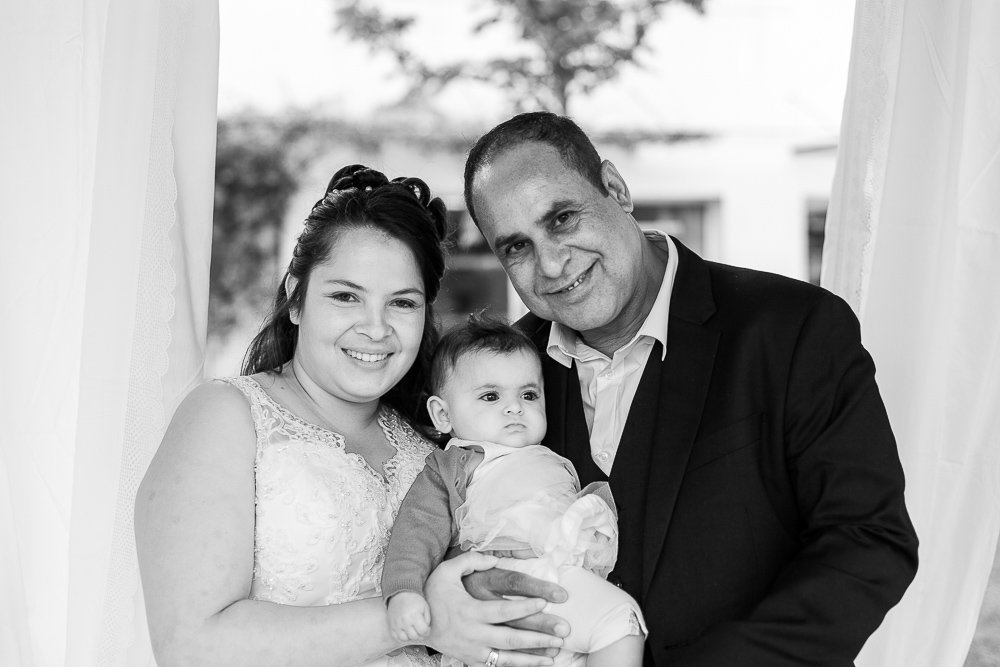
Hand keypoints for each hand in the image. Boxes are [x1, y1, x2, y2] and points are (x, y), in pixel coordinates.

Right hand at [387, 591, 430, 641]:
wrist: (400, 594)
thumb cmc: (414, 600)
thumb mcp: (425, 607)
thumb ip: (428, 620)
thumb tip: (426, 631)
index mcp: (414, 615)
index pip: (423, 631)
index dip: (427, 631)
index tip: (427, 628)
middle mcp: (404, 621)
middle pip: (414, 636)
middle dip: (420, 635)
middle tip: (421, 630)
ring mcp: (396, 624)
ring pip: (405, 639)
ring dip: (411, 637)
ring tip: (413, 630)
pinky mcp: (391, 626)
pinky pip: (397, 638)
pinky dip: (402, 637)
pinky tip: (406, 632)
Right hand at [424, 551, 562, 666]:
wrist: (413, 624)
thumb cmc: (432, 593)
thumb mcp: (446, 570)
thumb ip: (471, 561)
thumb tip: (495, 558)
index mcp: (469, 610)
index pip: (502, 610)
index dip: (524, 606)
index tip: (545, 602)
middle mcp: (473, 633)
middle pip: (510, 637)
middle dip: (538, 636)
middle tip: (562, 633)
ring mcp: (472, 649)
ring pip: (507, 657)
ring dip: (532, 657)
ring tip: (554, 654)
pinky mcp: (471, 659)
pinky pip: (498, 665)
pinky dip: (517, 666)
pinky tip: (535, 663)